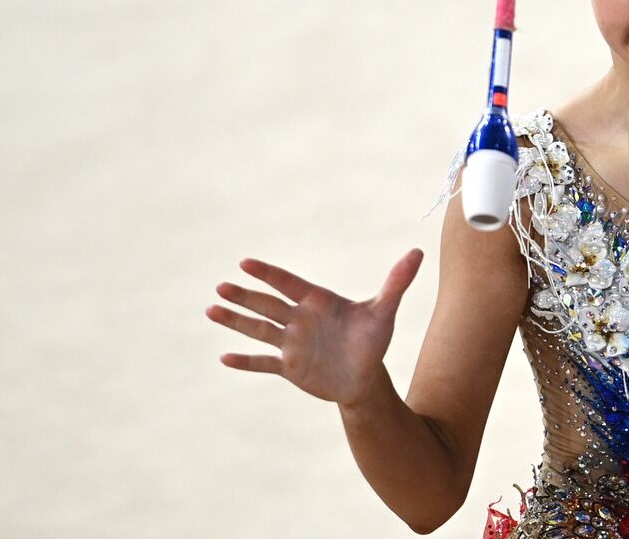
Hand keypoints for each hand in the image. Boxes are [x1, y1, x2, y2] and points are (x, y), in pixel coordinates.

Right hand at [206, 249, 424, 406]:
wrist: (366, 376)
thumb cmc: (374, 340)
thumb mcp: (385, 311)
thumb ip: (397, 282)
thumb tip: (418, 252)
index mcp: (318, 301)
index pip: (288, 284)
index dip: (268, 274)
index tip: (245, 263)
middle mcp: (300, 319)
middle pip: (267, 305)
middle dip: (244, 297)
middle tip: (220, 287)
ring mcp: (291, 343)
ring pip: (259, 330)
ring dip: (236, 323)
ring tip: (210, 311)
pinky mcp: (290, 367)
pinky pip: (263, 364)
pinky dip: (246, 362)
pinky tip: (224, 359)